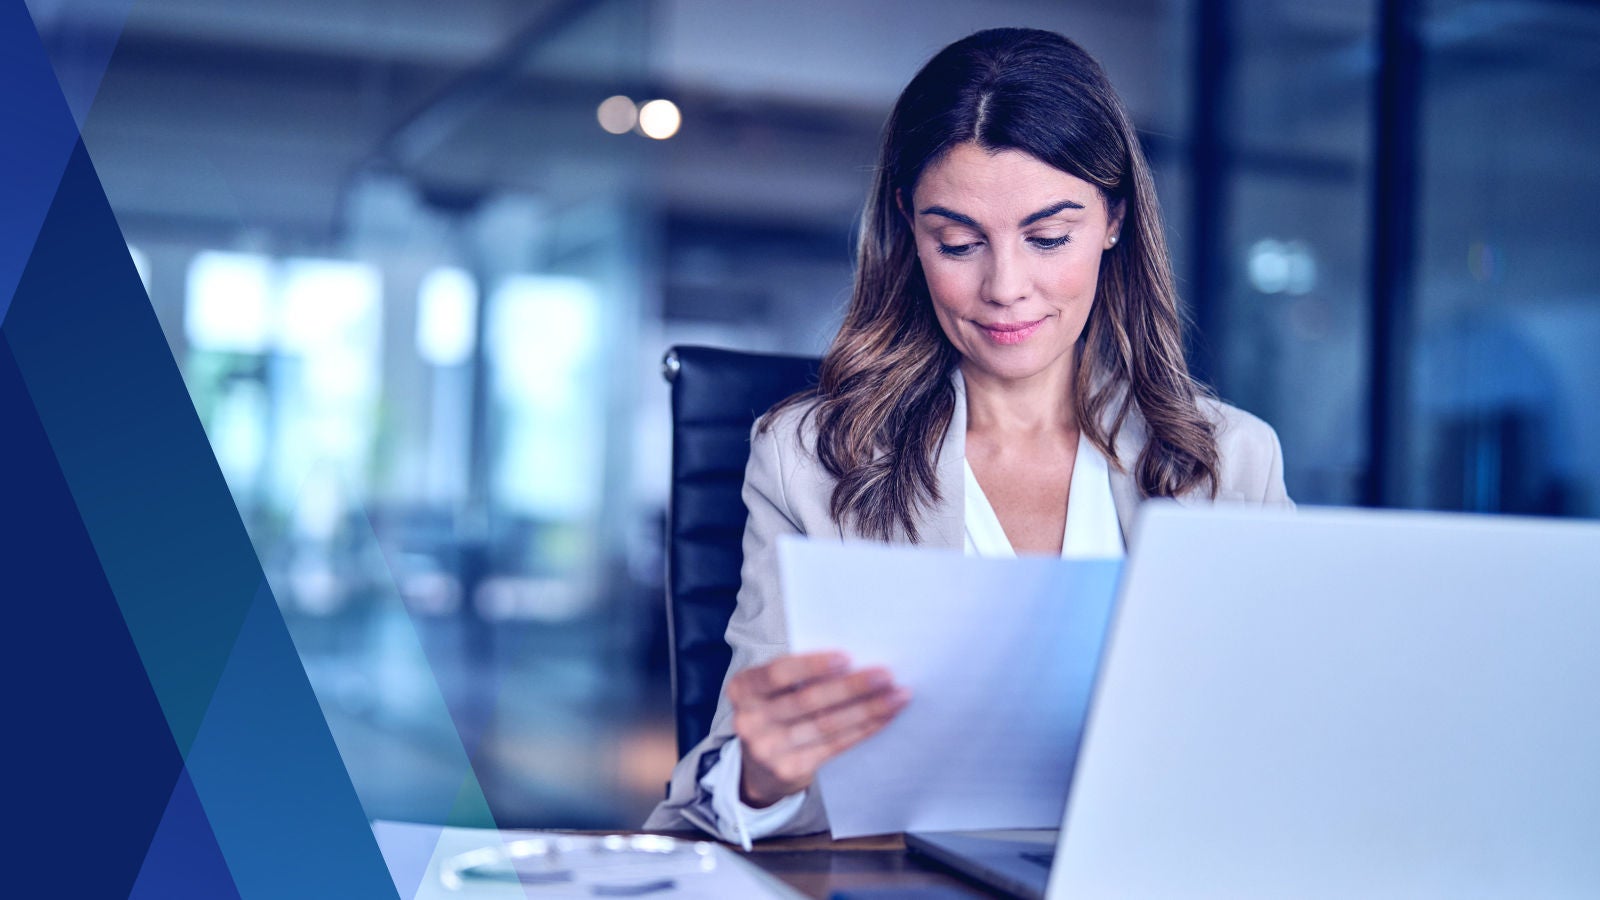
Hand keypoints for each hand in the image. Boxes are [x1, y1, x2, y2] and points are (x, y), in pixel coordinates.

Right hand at [727, 651, 910, 807]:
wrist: (760, 769)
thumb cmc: (775, 712)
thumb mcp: (771, 690)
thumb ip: (797, 675)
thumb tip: (855, 660)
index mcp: (742, 688)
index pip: (778, 673)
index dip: (812, 665)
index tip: (847, 657)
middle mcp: (749, 720)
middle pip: (808, 700)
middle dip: (851, 687)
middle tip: (885, 675)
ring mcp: (768, 749)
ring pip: (826, 724)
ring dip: (867, 709)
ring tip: (896, 695)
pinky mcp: (790, 769)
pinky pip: (834, 745)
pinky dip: (863, 729)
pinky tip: (884, 717)